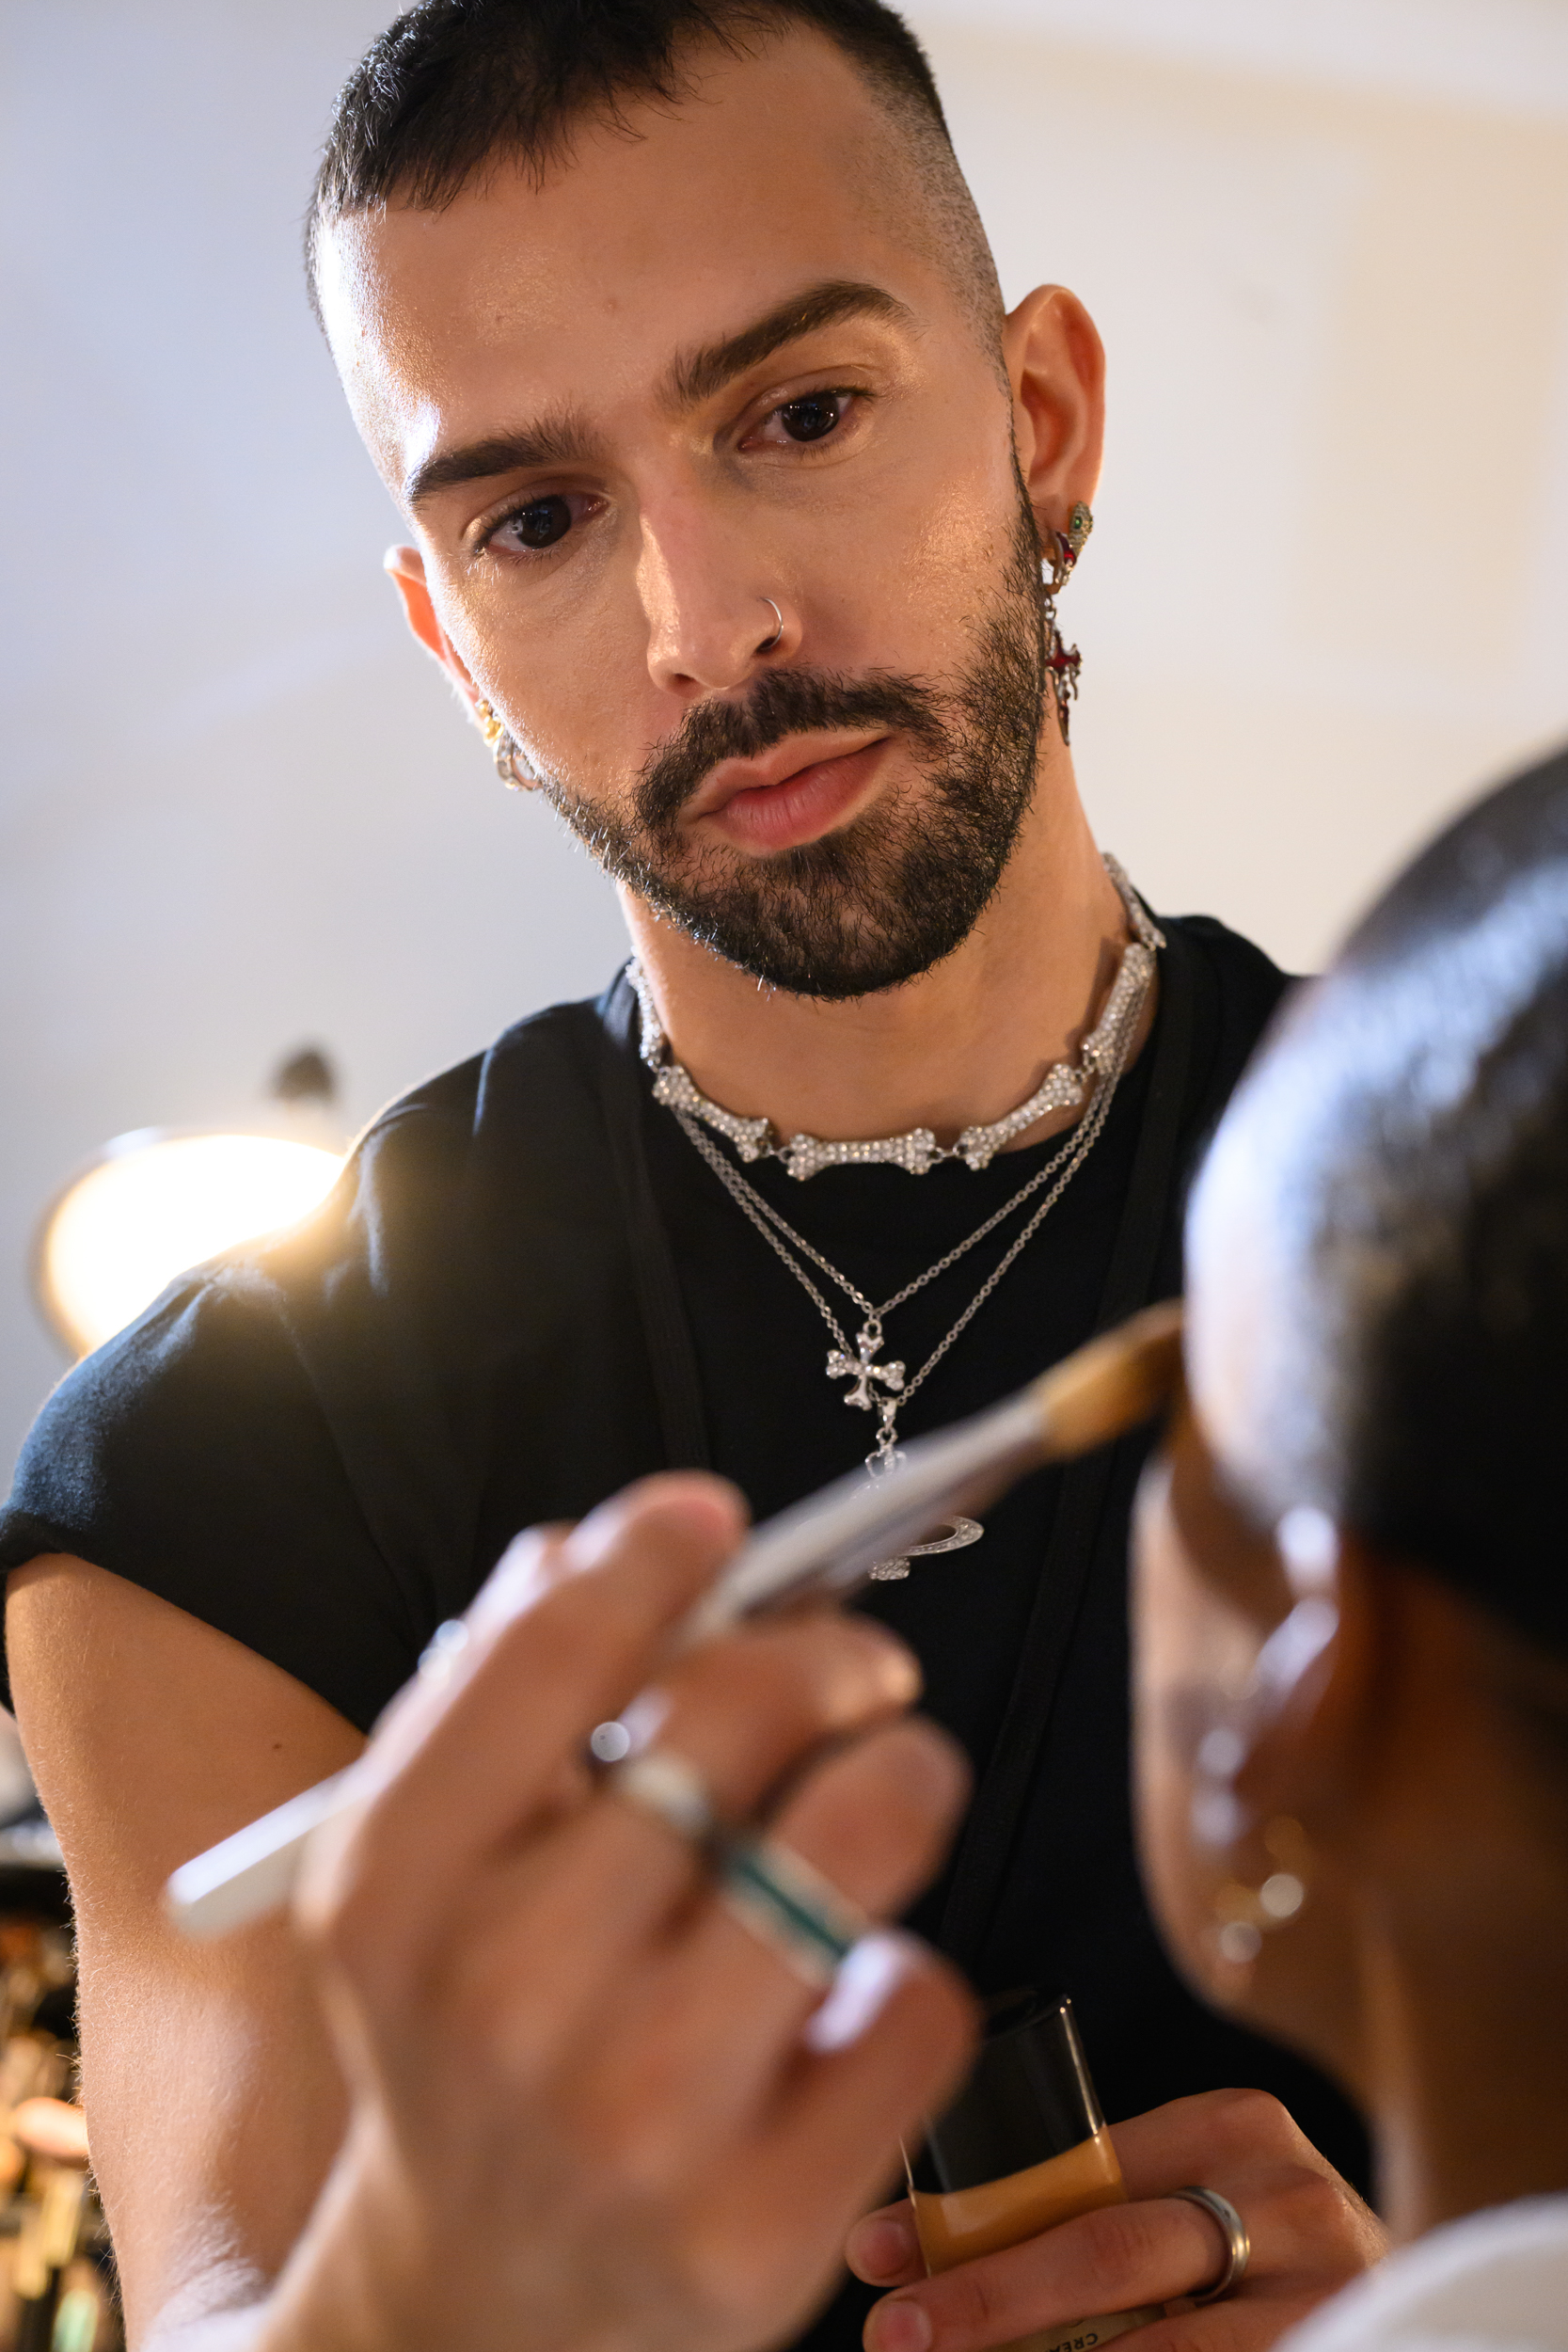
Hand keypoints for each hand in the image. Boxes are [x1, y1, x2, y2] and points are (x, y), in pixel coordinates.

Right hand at [266, 1474, 976, 2351]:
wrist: (474, 2313)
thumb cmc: (466, 2035)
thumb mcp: (425, 1869)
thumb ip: (501, 1691)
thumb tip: (614, 1544)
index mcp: (397, 1886)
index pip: (551, 1651)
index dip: (659, 1550)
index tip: (716, 1519)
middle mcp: (507, 1998)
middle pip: (736, 1713)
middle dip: (826, 1651)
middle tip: (855, 1665)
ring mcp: (641, 2121)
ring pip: (862, 1833)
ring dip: (901, 1771)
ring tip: (883, 1780)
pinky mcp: (766, 2227)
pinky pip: (920, 1997)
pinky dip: (905, 1963)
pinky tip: (841, 1987)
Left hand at [847, 2087, 1386, 2350]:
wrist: (1388, 2307)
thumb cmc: (1246, 2250)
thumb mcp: (1178, 2201)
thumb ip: (1083, 2205)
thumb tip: (901, 2247)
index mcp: (1230, 2127)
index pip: (1072, 2173)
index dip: (965, 2221)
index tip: (872, 2259)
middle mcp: (1288, 2199)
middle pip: (1108, 2257)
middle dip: (986, 2302)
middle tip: (896, 2338)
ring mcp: (1326, 2289)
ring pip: (1158, 2348)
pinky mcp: (1341, 2346)